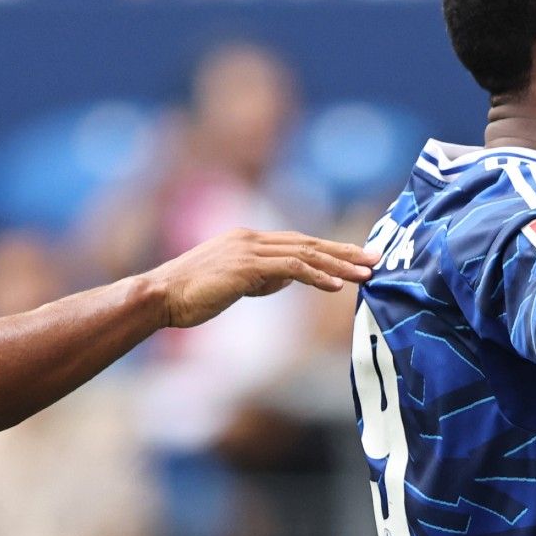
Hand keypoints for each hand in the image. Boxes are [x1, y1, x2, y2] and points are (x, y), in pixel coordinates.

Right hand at [145, 227, 377, 328]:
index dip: (330, 250)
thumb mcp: (231, 284)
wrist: (159, 296)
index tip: (357, 257)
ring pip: (305, 253)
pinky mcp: (246, 266)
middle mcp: (251, 238)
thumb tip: (286, 280)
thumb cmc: (188, 296)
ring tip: (365, 274)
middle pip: (308, 242)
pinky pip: (290, 269)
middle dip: (344, 251)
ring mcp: (249, 250)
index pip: (298, 242)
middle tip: (375, 259)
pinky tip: (336, 286)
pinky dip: (315, 276)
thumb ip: (259, 278)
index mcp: (246, 240)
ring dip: (339, 264)